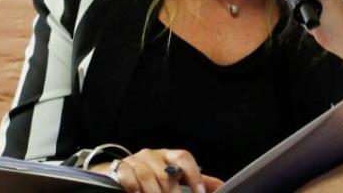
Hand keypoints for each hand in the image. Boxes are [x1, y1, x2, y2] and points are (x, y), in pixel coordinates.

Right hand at [93, 148, 222, 192]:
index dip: (193, 175)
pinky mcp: (121, 167)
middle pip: (166, 174)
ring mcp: (136, 160)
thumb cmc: (154, 173)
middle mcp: (153, 155)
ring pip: (148, 177)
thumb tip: (221, 186)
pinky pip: (129, 177)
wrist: (122, 170)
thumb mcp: (175, 174)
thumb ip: (196, 179)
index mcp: (169, 155)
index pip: (184, 158)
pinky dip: (134, 187)